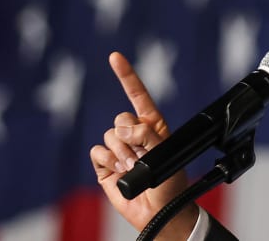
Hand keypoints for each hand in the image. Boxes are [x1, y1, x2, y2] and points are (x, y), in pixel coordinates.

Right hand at [90, 52, 199, 238]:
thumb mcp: (166, 154)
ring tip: (134, 169)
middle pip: (120, 117)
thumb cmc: (170, 183)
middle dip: (130, 136)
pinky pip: (98, 152)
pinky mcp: (104, 164)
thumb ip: (147, 135)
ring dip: (122, 154)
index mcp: (152, 125)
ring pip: (109, 136)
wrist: (158, 212)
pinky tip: (119, 173)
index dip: (127, 76)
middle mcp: (133, 133)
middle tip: (142, 156)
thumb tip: (124, 129)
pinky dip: (108, 162)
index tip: (115, 57)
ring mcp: (118, 149)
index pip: (138, 95)